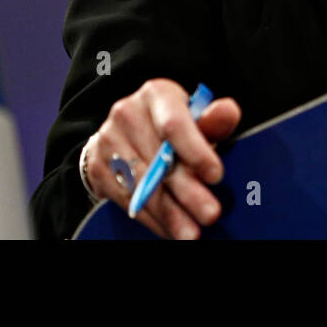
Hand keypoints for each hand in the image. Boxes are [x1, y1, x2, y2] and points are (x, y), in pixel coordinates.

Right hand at [82, 78, 241, 238]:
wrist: (125, 133)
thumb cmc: (171, 126)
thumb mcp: (194, 118)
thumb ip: (213, 120)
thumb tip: (229, 112)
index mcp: (157, 94)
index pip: (175, 124)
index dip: (195, 151)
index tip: (216, 175)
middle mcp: (128, 112)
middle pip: (159, 159)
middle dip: (188, 191)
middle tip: (210, 214)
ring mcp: (108, 139)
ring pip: (142, 184)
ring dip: (170, 212)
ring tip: (191, 232)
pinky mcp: (97, 166)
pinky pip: (127, 198)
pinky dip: (152, 218)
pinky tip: (170, 229)